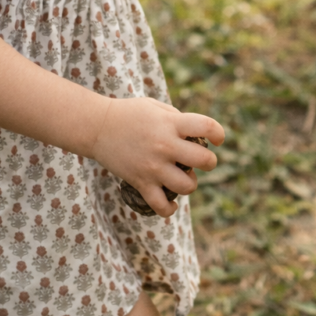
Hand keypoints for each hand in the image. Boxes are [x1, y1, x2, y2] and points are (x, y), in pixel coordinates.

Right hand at [90, 97, 224, 217]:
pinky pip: (161, 206)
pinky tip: (172, 203)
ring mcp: (153, 166)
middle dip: (209, 162)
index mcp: (171, 123)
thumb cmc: (129, 113)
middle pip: (204, 160)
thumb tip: (196, 135)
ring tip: (183, 178)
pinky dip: (169, 209)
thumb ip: (177, 118)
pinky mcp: (140, 182)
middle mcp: (165, 145)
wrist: (97, 126)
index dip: (219, 133)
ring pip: (187, 186)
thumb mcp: (156, 107)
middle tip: (202, 160)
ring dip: (191, 184)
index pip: (207, 126)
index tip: (217, 139)